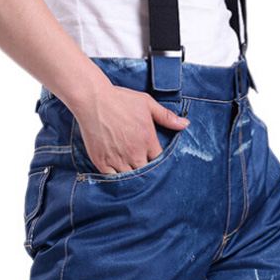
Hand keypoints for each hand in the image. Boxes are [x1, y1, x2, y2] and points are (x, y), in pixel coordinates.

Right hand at [71, 85, 189, 174]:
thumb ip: (166, 117)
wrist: (93, 100)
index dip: (159, 165)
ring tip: (133, 178)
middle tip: (145, 172)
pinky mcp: (102, 162)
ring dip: (132, 178)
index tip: (156, 163)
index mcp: (148, 140)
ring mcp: (118, 159)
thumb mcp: (147, 104)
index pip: (159, 162)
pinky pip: (112, 179)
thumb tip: (186, 124)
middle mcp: (135, 153)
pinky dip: (116, 180)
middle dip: (147, 173)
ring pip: (130, 178)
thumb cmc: (120, 100)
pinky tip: (118, 178)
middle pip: (146, 173)